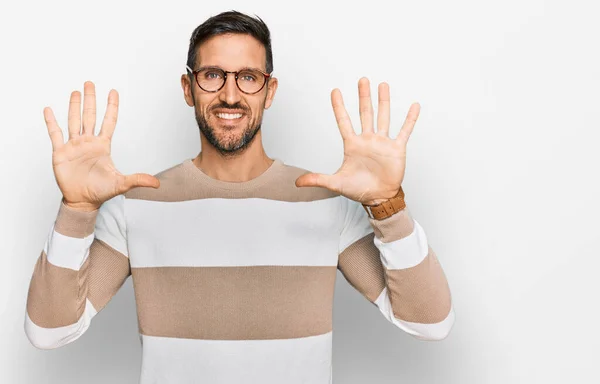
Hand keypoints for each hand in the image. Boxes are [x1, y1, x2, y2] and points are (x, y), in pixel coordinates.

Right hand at [44, 81, 159, 211]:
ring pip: (73, 121)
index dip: (111, 107)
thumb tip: (157, 184)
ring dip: (73, 106)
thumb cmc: (101, 191)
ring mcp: (74, 146)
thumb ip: (138, 180)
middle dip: (90, 100)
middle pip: (90, 116)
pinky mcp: (61, 153)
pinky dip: (51, 122)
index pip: (109, 122)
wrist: (83, 201)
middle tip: (90, 83)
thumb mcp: (121, 184)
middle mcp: (88, 142)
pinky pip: (55, 134)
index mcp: (103, 146)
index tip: (113, 91)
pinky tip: (49, 110)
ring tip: (75, 91)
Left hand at [295, 77, 418, 204]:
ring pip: (383, 117)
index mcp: (352, 145)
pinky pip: (404, 131)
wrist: (378, 198)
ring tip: (383, 85)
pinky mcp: (396, 149)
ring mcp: (382, 143)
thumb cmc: (358, 190)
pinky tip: (414, 106)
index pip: (344, 121)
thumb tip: (297, 182)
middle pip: (365, 113)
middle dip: (363, 96)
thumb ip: (318, 179)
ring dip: (383, 101)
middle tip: (362, 80)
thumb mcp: (335, 184)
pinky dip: (410, 119)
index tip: (335, 91)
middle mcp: (367, 140)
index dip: (339, 107)